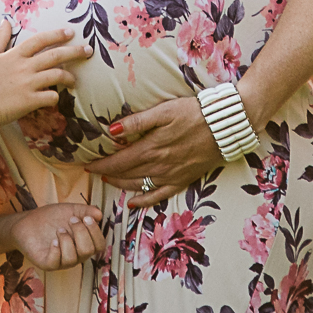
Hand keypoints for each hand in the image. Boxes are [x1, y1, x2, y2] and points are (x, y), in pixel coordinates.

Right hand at [0, 25, 84, 125]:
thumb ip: (0, 39)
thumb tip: (6, 21)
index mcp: (15, 55)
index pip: (40, 39)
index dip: (57, 34)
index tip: (71, 32)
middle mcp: (24, 67)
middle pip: (55, 55)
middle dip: (75, 51)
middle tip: (88, 50)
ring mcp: (29, 84)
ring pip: (57, 75)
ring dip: (69, 77)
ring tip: (74, 80)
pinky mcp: (31, 101)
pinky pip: (51, 96)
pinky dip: (56, 97)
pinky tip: (55, 97)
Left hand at [5, 201, 103, 270]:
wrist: (27, 222)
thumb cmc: (51, 218)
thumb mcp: (71, 210)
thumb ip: (86, 211)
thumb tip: (100, 214)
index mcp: (84, 244)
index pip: (99, 245)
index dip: (95, 232)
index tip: (86, 218)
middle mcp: (76, 255)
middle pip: (88, 251)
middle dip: (81, 232)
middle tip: (71, 220)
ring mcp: (61, 261)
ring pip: (72, 258)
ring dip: (66, 240)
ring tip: (59, 229)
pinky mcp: (47, 263)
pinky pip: (55, 262)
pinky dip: (55, 250)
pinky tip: (52, 240)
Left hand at [84, 96, 227, 207]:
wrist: (225, 126)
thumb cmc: (194, 113)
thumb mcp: (164, 111)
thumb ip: (137, 122)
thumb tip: (112, 131)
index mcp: (151, 148)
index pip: (118, 161)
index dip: (101, 164)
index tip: (87, 164)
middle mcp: (159, 165)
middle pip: (125, 173)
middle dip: (107, 173)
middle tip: (93, 171)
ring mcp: (171, 175)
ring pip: (139, 185)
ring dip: (121, 184)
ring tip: (108, 180)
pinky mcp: (183, 180)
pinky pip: (160, 195)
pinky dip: (144, 201)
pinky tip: (133, 202)